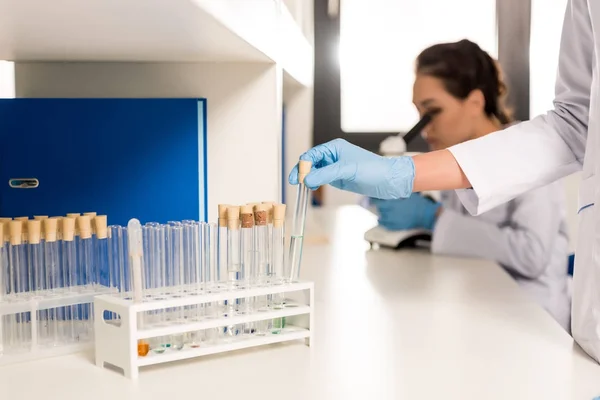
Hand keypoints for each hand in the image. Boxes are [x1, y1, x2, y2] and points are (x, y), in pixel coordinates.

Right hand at [288, 139, 414, 198]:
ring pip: (315, 171)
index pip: (312, 154)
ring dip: (308, 178)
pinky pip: (322, 179)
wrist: (389, 181)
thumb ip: (325, 174)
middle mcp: (333, 156)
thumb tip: (307, 179)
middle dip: (302, 171)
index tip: (297, 176)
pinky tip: (312, 188)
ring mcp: (335, 168)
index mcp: (334, 147)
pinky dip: (315, 183)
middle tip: (294, 182)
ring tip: (302, 186)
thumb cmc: (373, 169)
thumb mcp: (347, 170)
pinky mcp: (339, 178)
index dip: (302, 165)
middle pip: (311, 162)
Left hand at [370, 193, 440, 230]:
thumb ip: (397, 192)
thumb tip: (390, 187)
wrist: (425, 214)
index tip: (372, 197)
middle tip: (380, 202)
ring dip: (381, 213)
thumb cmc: (418, 203)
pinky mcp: (396, 226)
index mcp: (393, 203)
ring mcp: (393, 220)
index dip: (374, 199)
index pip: (378, 201)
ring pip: (382, 217)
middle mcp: (391, 212)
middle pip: (380, 208)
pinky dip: (383, 221)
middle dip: (379, 205)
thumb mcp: (407, 194)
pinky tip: (382, 219)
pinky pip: (386, 225)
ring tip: (383, 210)